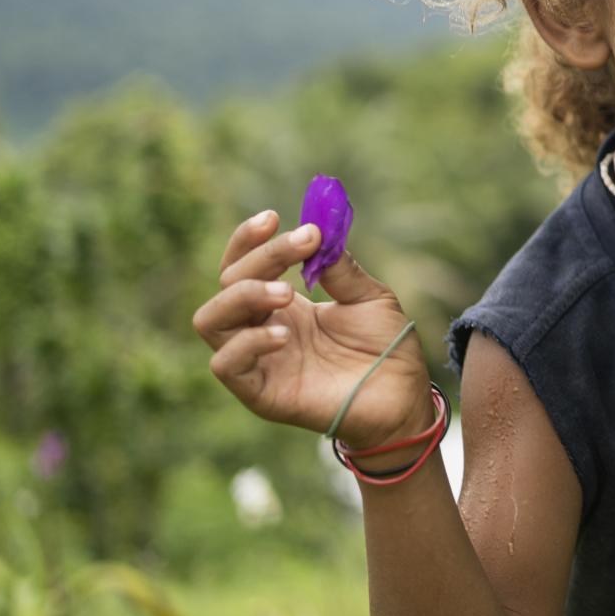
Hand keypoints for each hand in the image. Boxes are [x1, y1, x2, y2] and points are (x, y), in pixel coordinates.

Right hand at [191, 210, 431, 451]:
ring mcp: (257, 361)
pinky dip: (247, 342)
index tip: (276, 217)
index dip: (250, 239)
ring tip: (287, 291)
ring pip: (210, 320)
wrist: (405, 398)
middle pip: (227, 283)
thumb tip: (320, 233)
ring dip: (242, 295)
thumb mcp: (370, 298)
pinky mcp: (259, 393)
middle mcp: (261, 328)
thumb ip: (341, 269)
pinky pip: (225, 365)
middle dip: (261, 256)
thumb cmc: (386, 349)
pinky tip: (283, 334)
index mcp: (283, 304)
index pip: (243, 264)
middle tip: (304, 244)